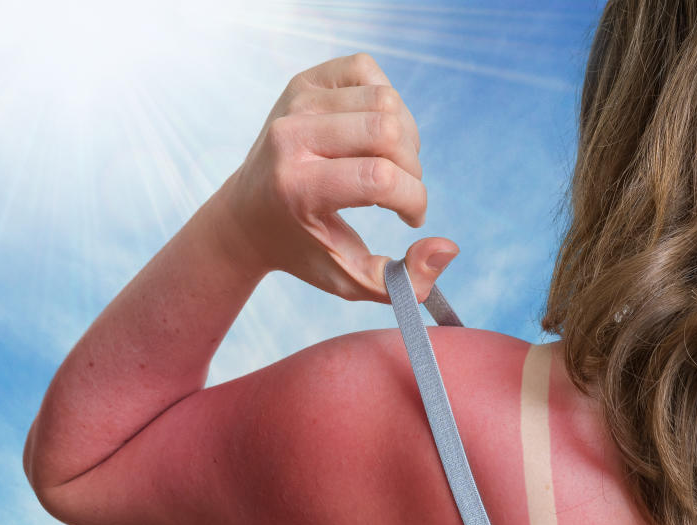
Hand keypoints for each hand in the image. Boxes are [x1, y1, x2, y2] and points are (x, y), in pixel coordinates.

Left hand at [217, 52, 457, 301]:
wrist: (247, 215)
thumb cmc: (305, 249)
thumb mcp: (351, 282)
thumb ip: (405, 281)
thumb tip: (450, 247)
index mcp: (297, 187)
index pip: (379, 178)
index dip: (414, 200)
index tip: (412, 218)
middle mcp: (291, 137)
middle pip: (389, 132)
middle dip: (413, 169)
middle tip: (401, 191)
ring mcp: (296, 102)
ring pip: (386, 101)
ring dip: (405, 138)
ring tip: (391, 163)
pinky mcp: (305, 81)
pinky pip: (368, 71)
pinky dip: (386, 101)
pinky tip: (374, 133)